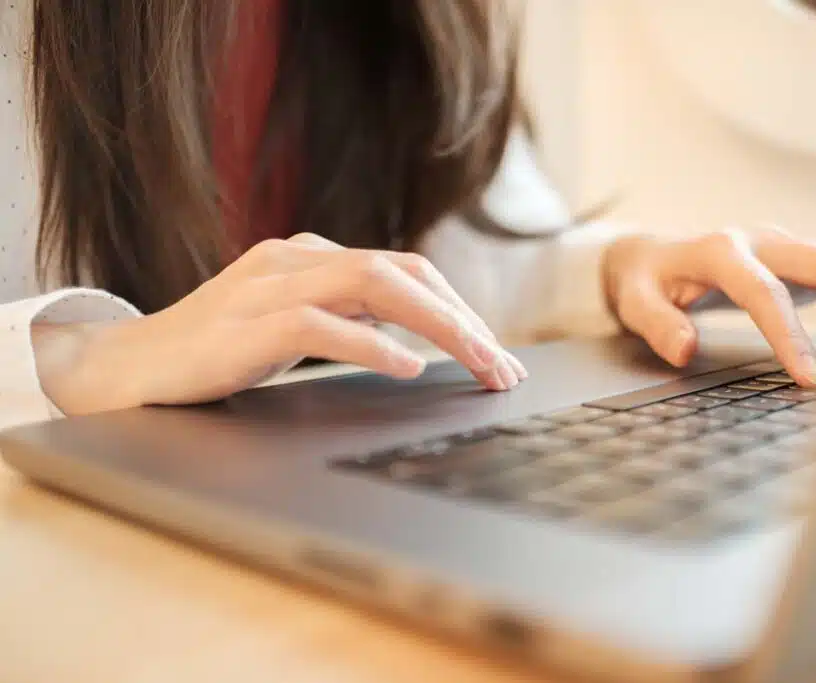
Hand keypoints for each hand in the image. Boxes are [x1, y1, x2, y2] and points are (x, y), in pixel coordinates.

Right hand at [39, 234, 526, 414]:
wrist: (131, 368)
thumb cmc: (217, 353)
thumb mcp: (293, 326)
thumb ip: (344, 318)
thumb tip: (412, 339)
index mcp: (311, 257)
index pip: (405, 270)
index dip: (457, 308)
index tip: (493, 352)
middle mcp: (295, 259)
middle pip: (401, 273)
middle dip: (463, 320)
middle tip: (502, 366)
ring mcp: (268, 287)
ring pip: (373, 287)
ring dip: (437, 328)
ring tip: (477, 365)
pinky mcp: (245, 325)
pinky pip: (319, 325)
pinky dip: (370, 345)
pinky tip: (407, 368)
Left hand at [601, 227, 815, 386]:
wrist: (649, 254)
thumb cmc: (644, 281)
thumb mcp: (634, 302)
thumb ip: (658, 324)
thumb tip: (684, 349)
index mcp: (720, 252)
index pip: (763, 294)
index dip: (789, 336)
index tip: (811, 378)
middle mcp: (760, 241)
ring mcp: (784, 245)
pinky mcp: (798, 256)